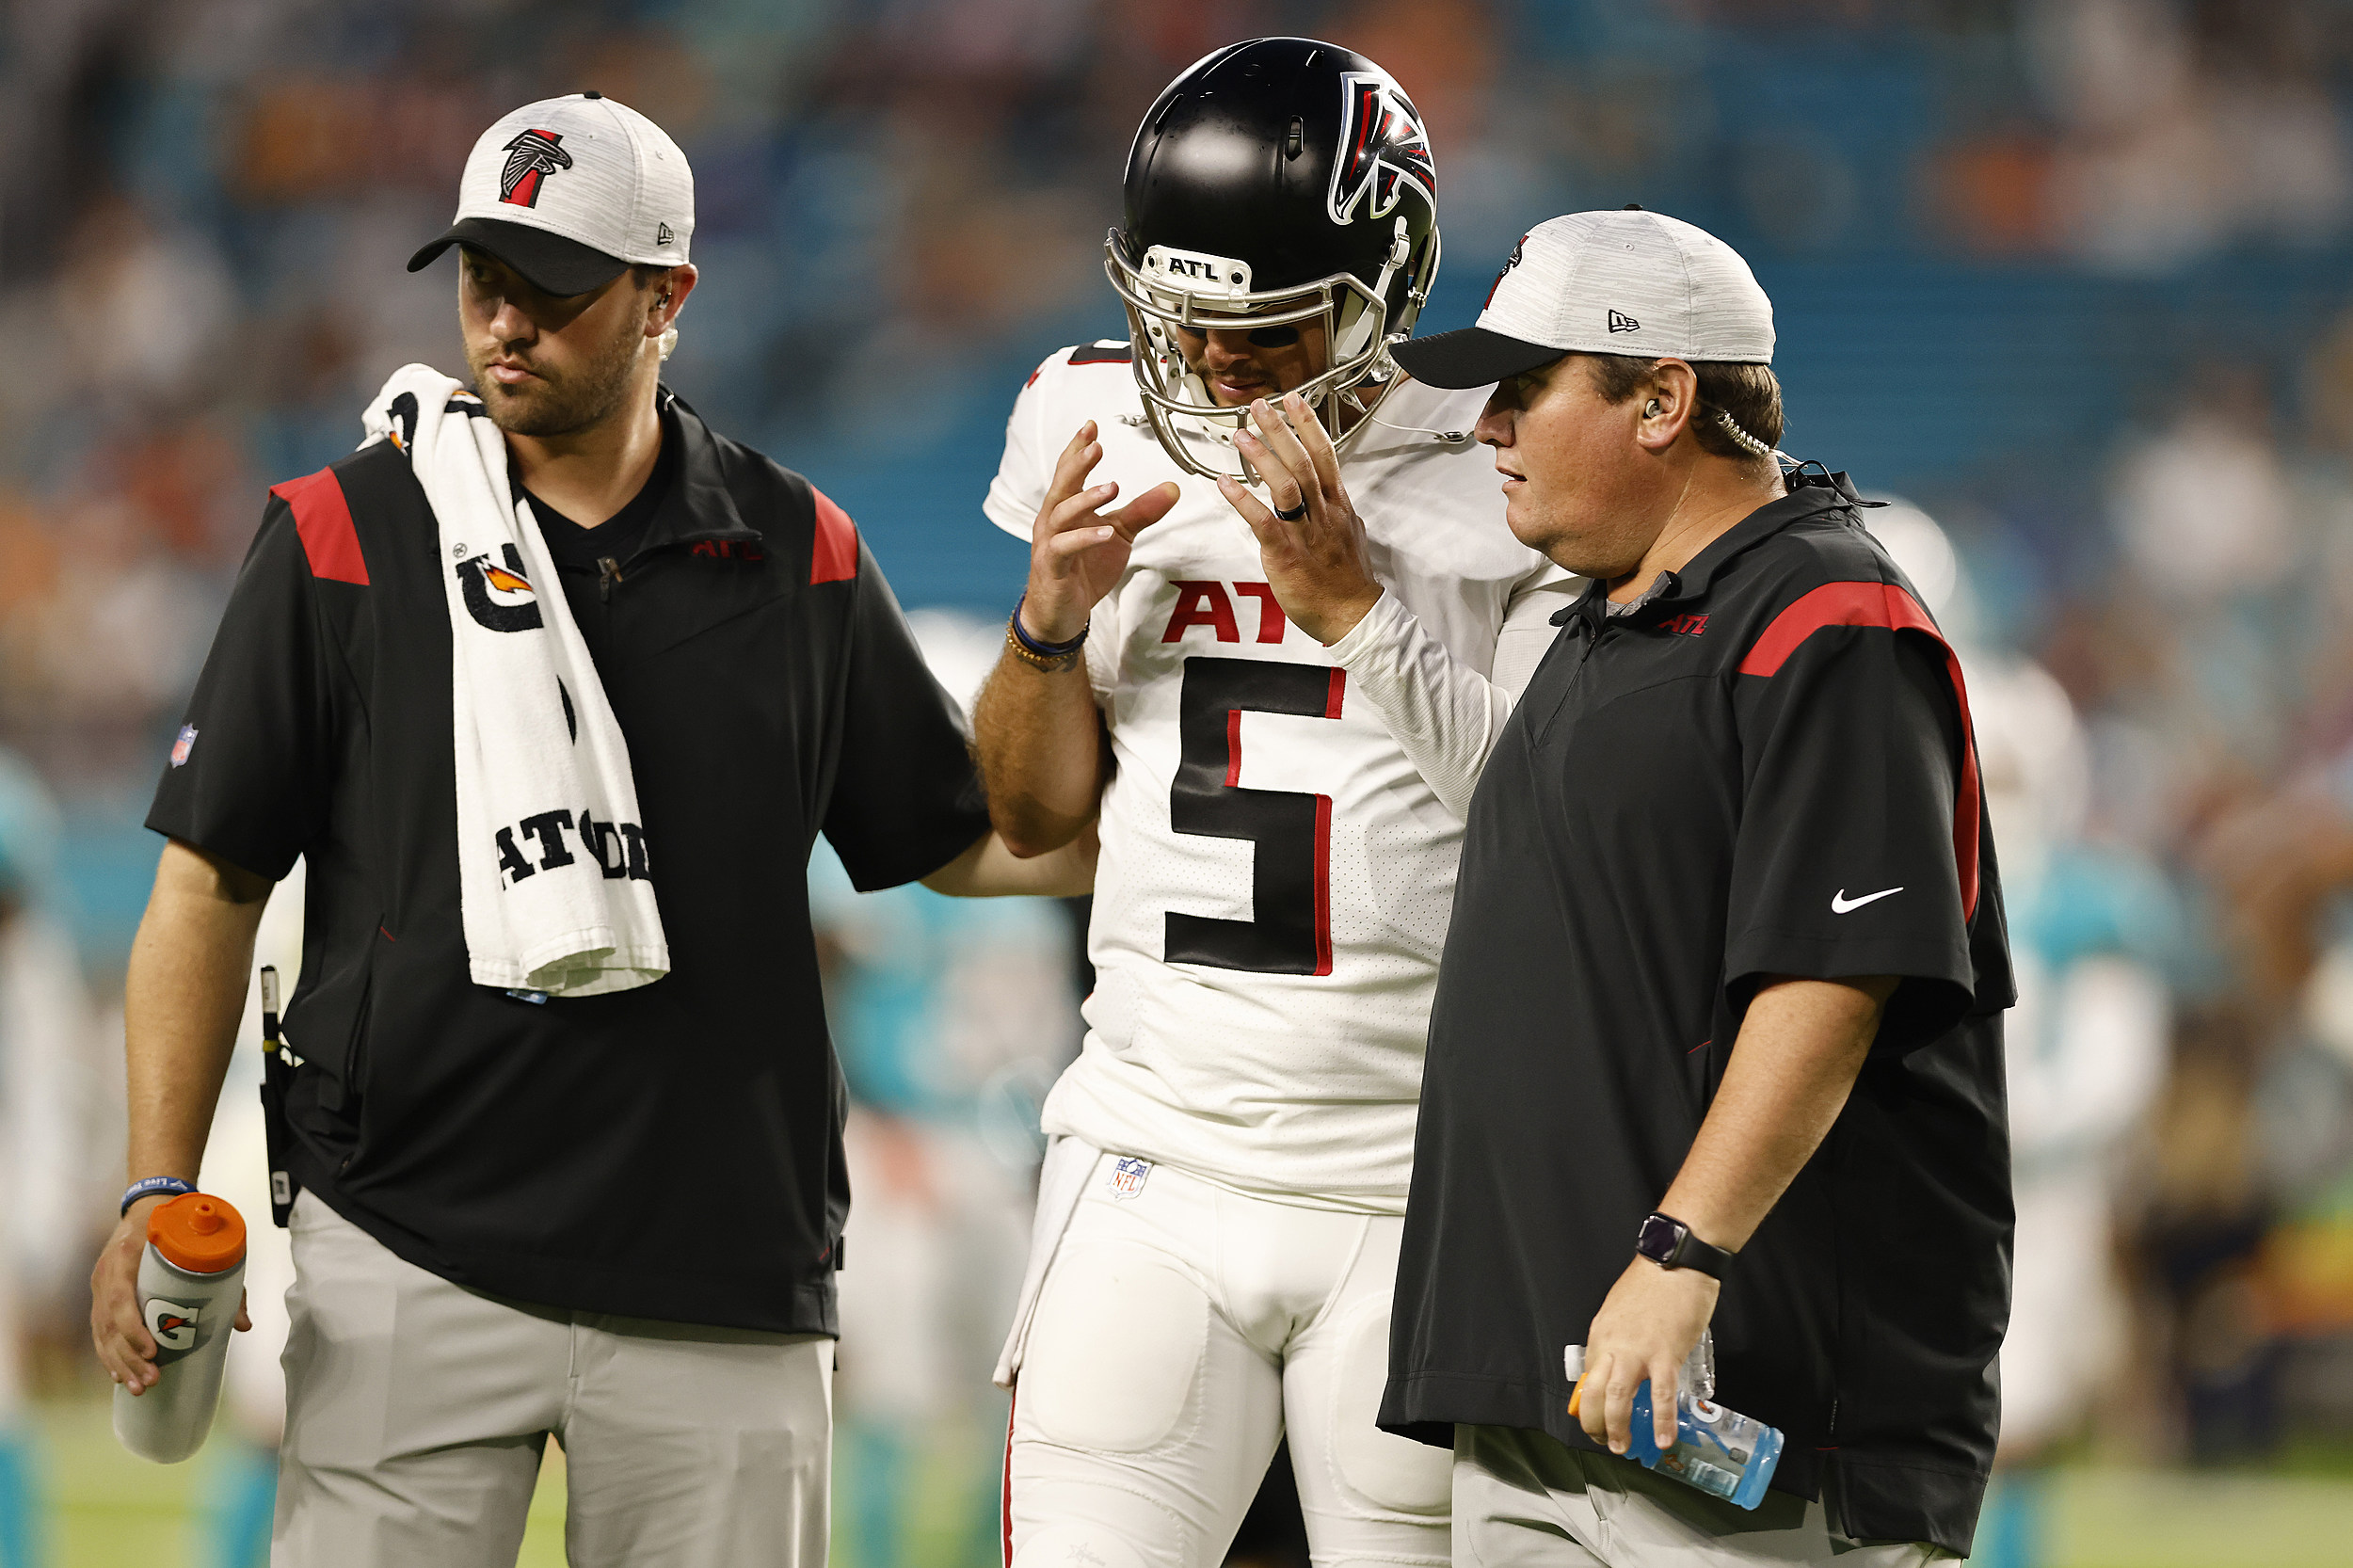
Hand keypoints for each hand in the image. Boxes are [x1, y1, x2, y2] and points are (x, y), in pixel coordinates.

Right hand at [92, 1196, 252, 1393]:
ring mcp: (100, 1286)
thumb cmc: (178, 1227)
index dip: (132, 1327)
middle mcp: (107, 1273)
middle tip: (152, 1379)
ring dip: (119, 1363)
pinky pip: (100, 1332)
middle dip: (129, 1357)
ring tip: (139, 1388)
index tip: (152, 1350)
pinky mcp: (101, 1296)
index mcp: (126, 1256)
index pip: (120, 1297)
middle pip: (109, 1324)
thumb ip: (226, 1284)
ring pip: (102, 1333)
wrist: (149, 1204)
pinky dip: (109, 1355)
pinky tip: (119, 1376)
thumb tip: (244, 1325)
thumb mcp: (202, 1247)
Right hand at [1022, 421, 1180, 644]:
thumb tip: (1173, 488)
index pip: (1069, 473)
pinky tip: (1106, 532)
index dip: (1077, 449)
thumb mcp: (1118, 535)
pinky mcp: (1053, 568)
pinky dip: (1085, 538)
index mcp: (1066, 509)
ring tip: (1113, 488)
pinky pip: (1065, 548)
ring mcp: (1049, 544)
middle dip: (1077, 464)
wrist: (1060, 614)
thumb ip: (1142, 511)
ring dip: (1086, 499)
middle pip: (1062, 486)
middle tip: (1096, 446)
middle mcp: (1052, 521)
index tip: (1092, 426)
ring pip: (1061, 514)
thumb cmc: (1083, 570)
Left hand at [1217, 393, 1382, 644]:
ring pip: (1286, 484)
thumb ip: (1337, 512)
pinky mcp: (1286, 553)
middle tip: (1261, 406)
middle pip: (1303, 461)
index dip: (1309, 424)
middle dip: (1281, 430)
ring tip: (1242, 434)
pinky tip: (1225, 482)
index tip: (1295, 400)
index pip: (1324, 455)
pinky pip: (1263, 520)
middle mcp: (1323, 512)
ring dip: (1262, 456)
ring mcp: (1305, 532)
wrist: (1352, 614)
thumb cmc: (1348, 580)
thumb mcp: (1351, 535)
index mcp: (1338, 505)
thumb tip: (1332, 499)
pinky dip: (1242, 499)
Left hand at [1572, 1255, 1719, 1454]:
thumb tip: (1620, 1360)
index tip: (1597, 1417)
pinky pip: (1661, 1395)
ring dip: (1617, 1427)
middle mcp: (1613, 1345)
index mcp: (1601, 1334)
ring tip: (1622, 1446)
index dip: (1591, 1402)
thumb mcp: (1621, 1309)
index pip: (1588, 1376)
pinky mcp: (1666, 1355)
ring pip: (1618, 1398)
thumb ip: (1617, 1336)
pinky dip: (1661, 1421)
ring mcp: (1638, 1352)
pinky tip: (1663, 1440)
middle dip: (1595, 1423)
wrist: (1677, 1261)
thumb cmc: (1653, 1282)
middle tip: (1604, 1440)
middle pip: (1594, 1392)